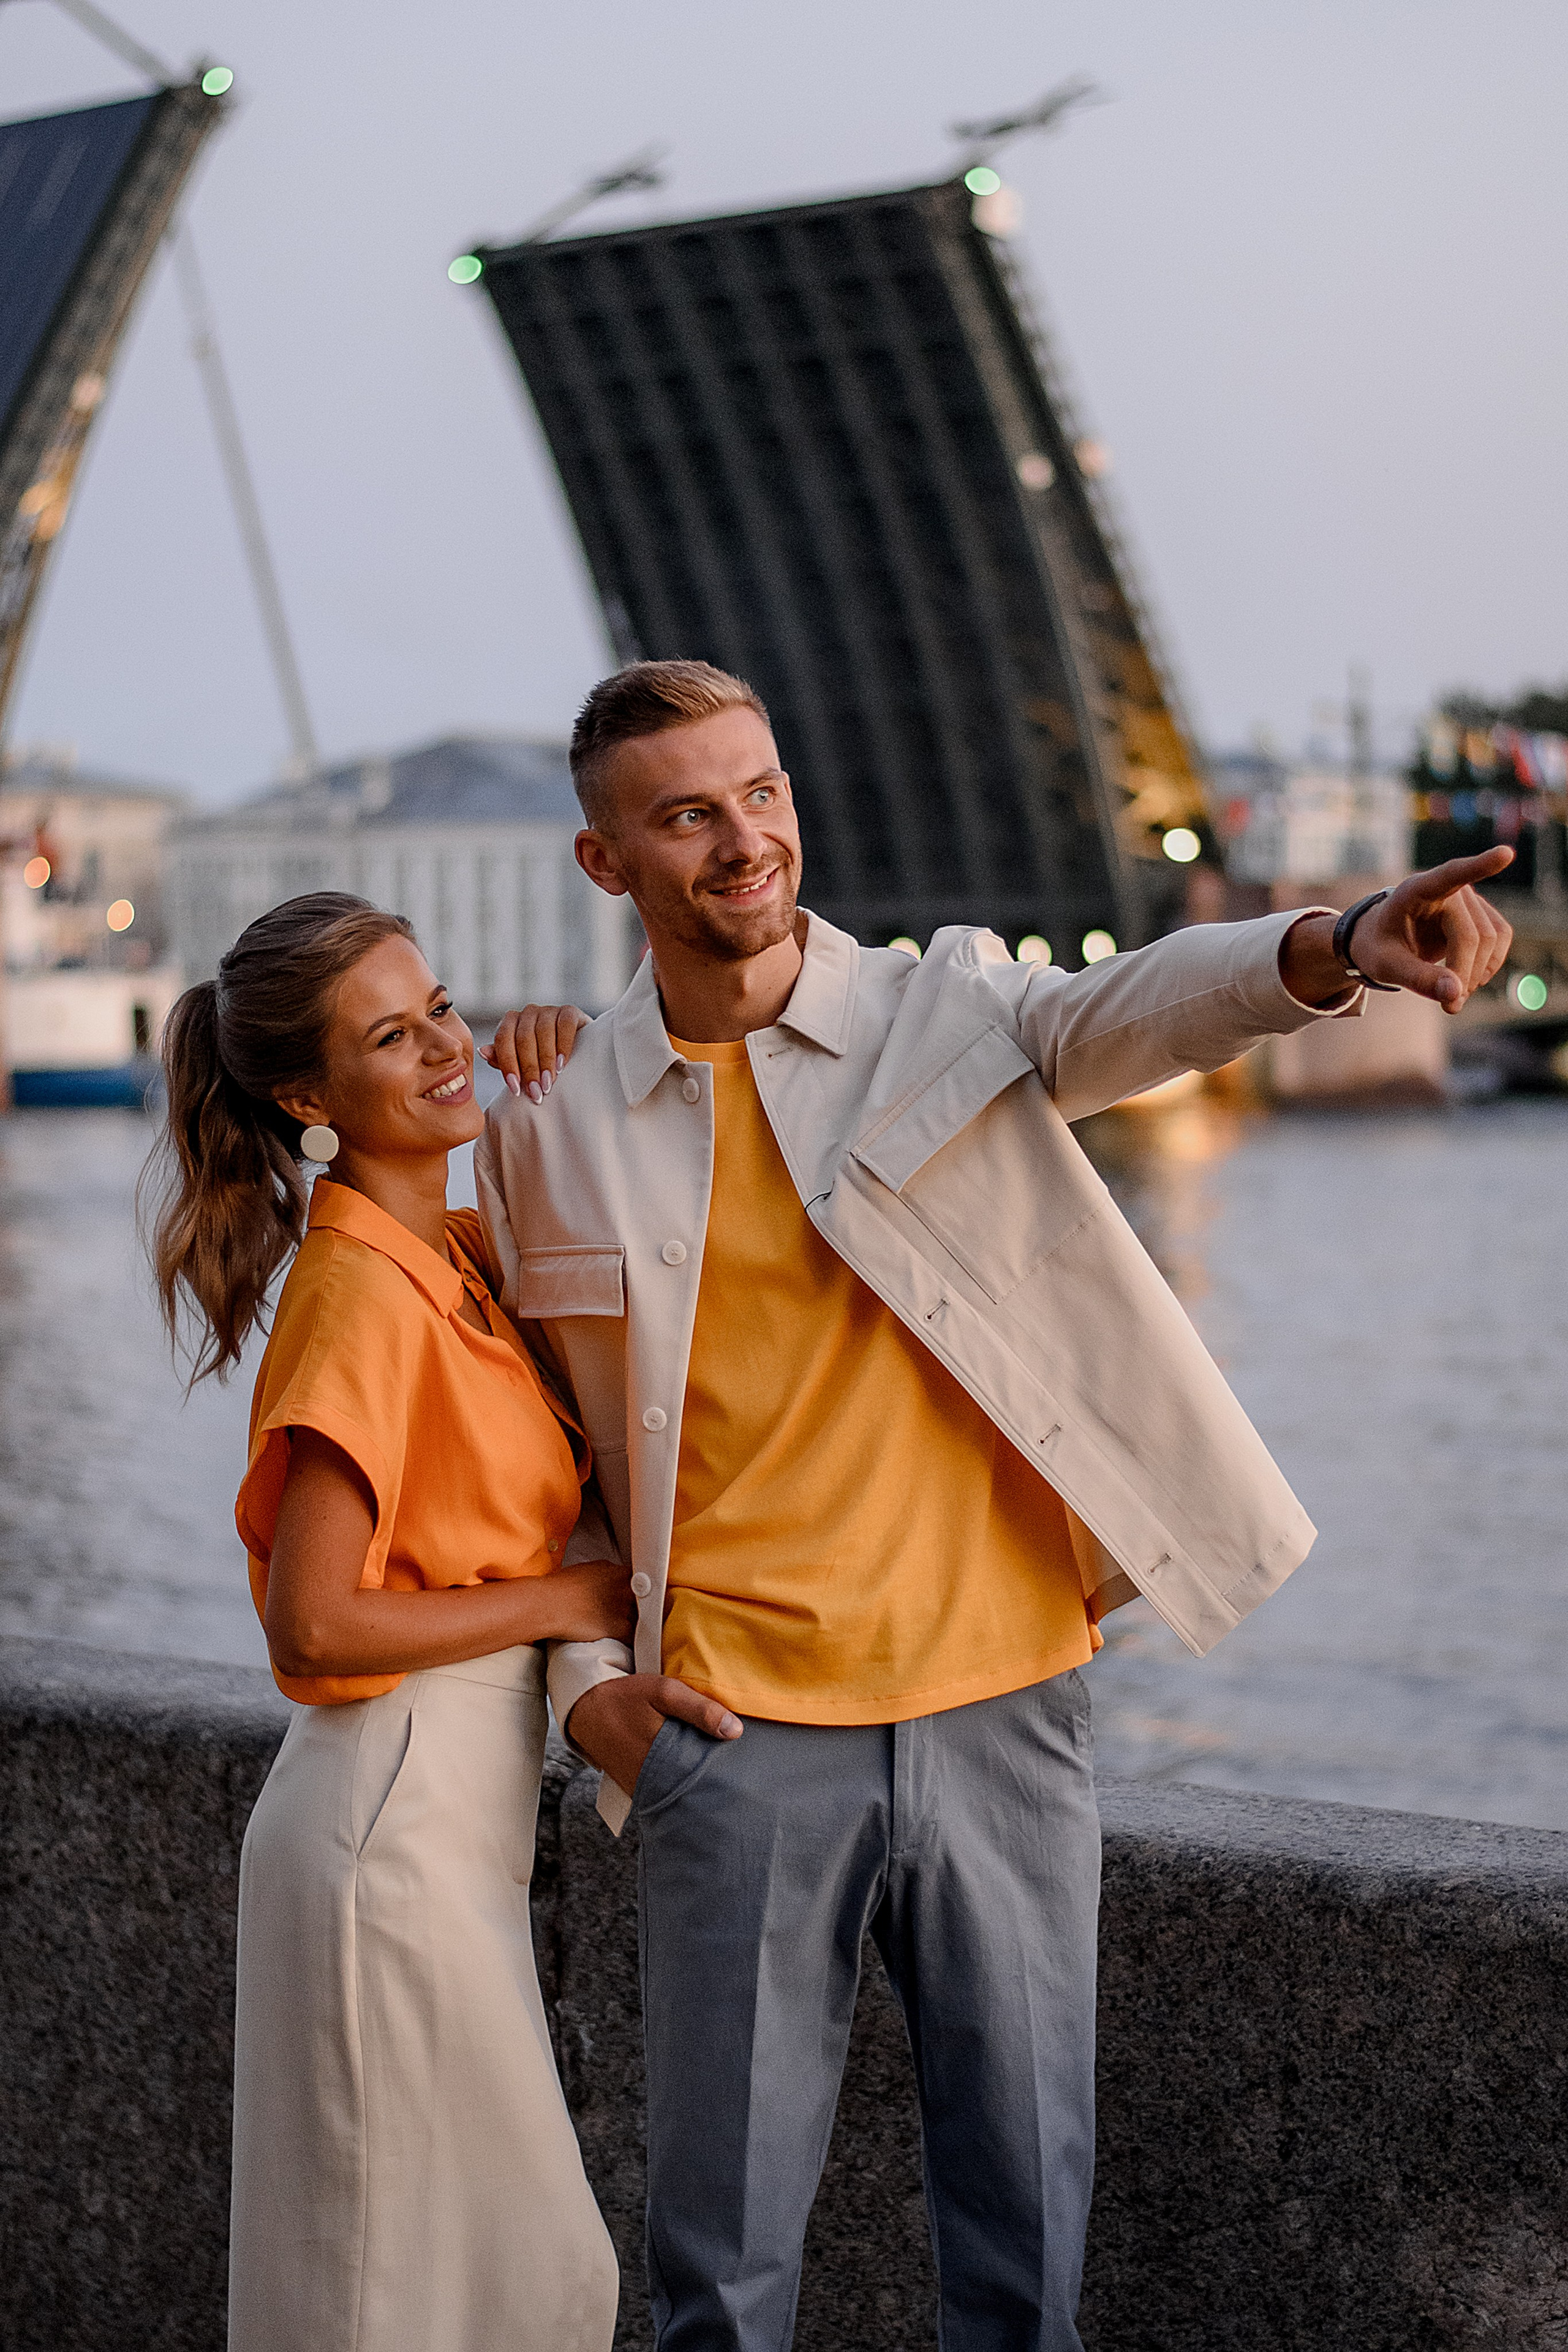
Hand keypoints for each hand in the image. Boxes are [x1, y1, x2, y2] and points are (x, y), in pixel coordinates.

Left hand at [480, 1004, 589, 1101]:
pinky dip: (563, 1045)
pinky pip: (564, 1025)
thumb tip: (483, 1052)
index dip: (508, 1065)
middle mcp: (527, 1012)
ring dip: (545, 1061)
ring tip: (549, 1083)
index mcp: (510, 1022)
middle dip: (529, 1068)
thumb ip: (502, 1059)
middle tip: (536, 1092)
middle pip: (523, 1038)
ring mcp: (548, 1010)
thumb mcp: (520, 1062)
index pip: (503, 1039)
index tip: (516, 1089)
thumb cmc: (541, 1059)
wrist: (577, 1051)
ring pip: (543, 1032)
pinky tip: (562, 1065)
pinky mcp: (569, 1011)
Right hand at [535, 1561, 636, 1644]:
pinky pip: (634, 1637)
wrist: (549, 1604)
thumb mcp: (586, 1569)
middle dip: (640, 1607)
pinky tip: (628, 1643)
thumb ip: (604, 1574)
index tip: (635, 1597)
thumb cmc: (559, 1587)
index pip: (640, 1580)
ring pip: (641, 1618)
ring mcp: (624, 1608)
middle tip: (632, 1614)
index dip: (638, 1590)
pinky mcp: (620, 1628)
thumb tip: (608, 1579)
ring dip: (637, 1624)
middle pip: (645, 1598)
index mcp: (617, 1571)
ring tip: (630, 1630)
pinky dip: (632, 1642)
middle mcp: (625, 1587)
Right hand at [565, 1673, 742, 1794]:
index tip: (742, 1763)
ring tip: (714, 1769)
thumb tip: (735, 1730)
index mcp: (664, 1756)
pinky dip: (676, 1783)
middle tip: (734, 1769)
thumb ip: (699, 1709)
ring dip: (694, 1781)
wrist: (585, 1710)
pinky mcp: (635, 1790)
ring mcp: (642, 1788)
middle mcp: (653, 1780)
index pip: (706, 1774)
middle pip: (695, 1787)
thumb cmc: (626, 1698)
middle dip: (713, 1778)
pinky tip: (687, 1770)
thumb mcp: (663, 1692)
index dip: (725, 1769)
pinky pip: (663, 1791)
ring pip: (679, 1791)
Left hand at [1280, 848, 1514, 1012]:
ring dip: (1478, 973)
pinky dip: (1489, 965)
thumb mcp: (1387, 966)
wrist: (1380, 939)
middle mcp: (1447, 889)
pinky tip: (1468, 979)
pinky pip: (1501, 938)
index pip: (1451, 875)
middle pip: (1474, 936)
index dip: (1479, 866)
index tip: (1505, 854)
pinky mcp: (1481, 913)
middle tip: (1450, 1007)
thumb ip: (1417, 979)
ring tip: (1454, 994)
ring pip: (1492, 938)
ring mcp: (1468, 898)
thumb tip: (1456, 993)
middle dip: (1464, 974)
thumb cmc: (1378, 946)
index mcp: (1415, 890)